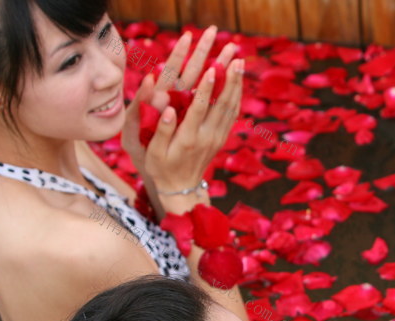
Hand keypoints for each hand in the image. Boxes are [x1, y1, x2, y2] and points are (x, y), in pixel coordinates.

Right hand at [120, 26, 242, 190]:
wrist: (182, 188)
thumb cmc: (161, 168)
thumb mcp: (154, 152)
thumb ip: (162, 131)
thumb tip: (168, 109)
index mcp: (189, 137)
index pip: (200, 108)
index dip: (207, 88)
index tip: (213, 69)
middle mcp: (207, 136)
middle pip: (222, 104)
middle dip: (230, 80)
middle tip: (236, 58)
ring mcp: (217, 138)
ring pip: (231, 107)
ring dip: (237, 84)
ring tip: (240, 62)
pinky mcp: (221, 138)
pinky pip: (232, 114)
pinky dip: (237, 96)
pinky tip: (238, 82)